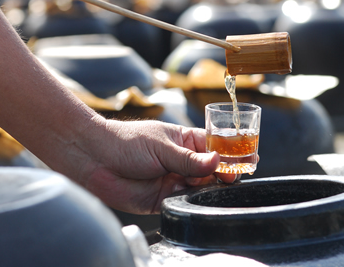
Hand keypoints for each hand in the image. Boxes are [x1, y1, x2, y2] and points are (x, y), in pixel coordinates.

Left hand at [75, 118, 239, 214]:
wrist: (94, 158)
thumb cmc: (125, 141)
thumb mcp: (161, 146)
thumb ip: (189, 159)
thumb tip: (218, 163)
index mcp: (184, 141)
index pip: (215, 147)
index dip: (231, 153)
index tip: (249, 158)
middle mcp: (182, 162)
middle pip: (213, 170)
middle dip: (225, 174)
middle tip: (234, 176)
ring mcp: (173, 180)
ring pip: (202, 188)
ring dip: (211, 188)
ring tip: (218, 185)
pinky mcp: (163, 199)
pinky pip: (185, 202)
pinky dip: (194, 201)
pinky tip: (199, 197)